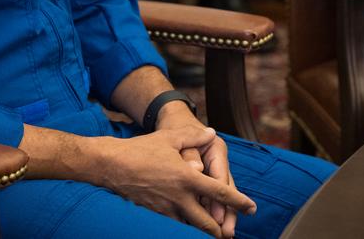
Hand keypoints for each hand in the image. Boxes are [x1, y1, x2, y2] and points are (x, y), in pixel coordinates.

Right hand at [95, 126, 254, 237]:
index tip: (251, 209)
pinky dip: (184, 225)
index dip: (238, 202)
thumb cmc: (141, 149)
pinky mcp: (154, 213)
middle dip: (220, 231)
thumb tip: (211, 133)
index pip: (220, 193)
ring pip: (190, 227)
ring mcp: (165, 209)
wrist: (111, 165)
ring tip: (213, 233)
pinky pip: (174, 223)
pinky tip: (187, 224)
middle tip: (229, 234)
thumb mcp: (170, 138)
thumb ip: (194, 136)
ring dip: (202, 231)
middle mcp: (179, 198)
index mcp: (187, 178)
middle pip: (206, 223)